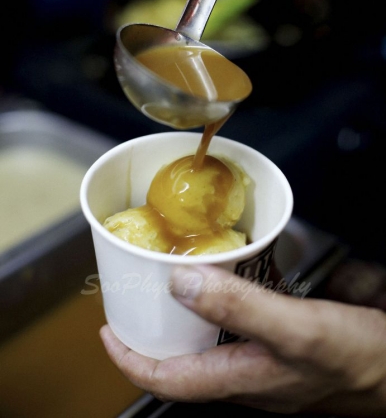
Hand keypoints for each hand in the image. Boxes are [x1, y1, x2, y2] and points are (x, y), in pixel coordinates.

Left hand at [100, 264, 385, 415]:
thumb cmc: (355, 359)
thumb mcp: (296, 329)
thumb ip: (239, 306)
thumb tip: (182, 283)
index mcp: (240, 379)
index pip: (167, 380)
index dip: (130, 359)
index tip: (107, 333)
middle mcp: (246, 374)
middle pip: (183, 362)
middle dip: (153, 337)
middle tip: (136, 306)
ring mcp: (264, 360)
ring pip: (210, 343)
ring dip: (187, 318)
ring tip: (172, 289)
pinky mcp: (282, 342)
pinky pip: (239, 325)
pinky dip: (224, 304)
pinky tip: (231, 281)